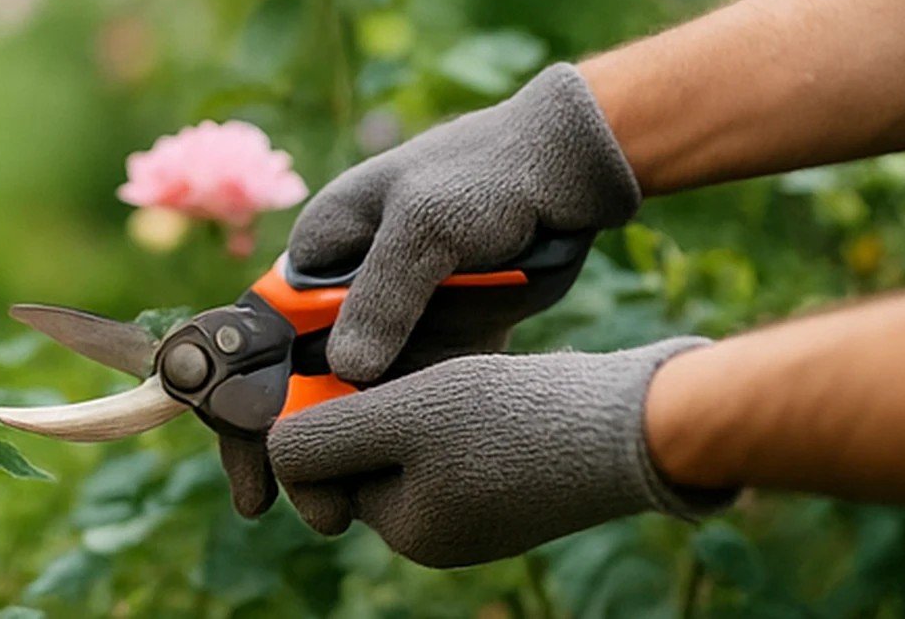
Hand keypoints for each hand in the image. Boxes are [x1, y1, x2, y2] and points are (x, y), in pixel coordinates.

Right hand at [221, 63, 639, 517]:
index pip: (257, 340)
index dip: (242, 407)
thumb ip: (384, 295)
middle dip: (295, 449)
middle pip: (297, 384)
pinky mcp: (436, 342)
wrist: (568, 173)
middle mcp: (343, 294)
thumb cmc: (487, 176)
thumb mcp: (428, 225)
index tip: (254, 471)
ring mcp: (391, 321)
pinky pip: (403, 400)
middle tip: (317, 513)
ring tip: (350, 516)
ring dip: (344, 456)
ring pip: (349, 402)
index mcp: (318, 255)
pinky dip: (393, 441)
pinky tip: (395, 488)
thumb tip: (345, 370)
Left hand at [266, 338, 733, 567]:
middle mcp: (438, 531)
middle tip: (412, 372)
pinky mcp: (513, 480)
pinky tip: (486, 383)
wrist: (632, 425)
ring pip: (410, 439)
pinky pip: (457, 438)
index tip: (348, 375)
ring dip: (415, 399)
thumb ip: (323, 436)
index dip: (322, 418)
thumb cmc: (511, 419)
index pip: (322, 471)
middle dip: (374, 407)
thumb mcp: (398, 418)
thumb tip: (272, 454)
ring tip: (455, 374)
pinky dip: (457, 404)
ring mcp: (479, 509)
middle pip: (364, 454)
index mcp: (406, 529)